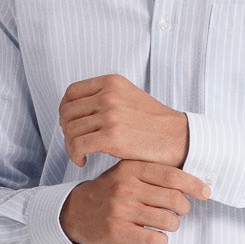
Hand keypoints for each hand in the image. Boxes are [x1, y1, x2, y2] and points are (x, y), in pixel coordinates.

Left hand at [59, 74, 189, 168]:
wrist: (178, 138)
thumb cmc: (154, 124)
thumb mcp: (129, 97)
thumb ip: (106, 98)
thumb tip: (79, 110)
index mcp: (112, 82)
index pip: (72, 92)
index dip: (65, 110)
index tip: (71, 124)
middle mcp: (109, 95)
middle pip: (67, 112)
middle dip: (67, 130)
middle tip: (76, 142)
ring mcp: (110, 115)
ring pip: (70, 130)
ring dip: (71, 145)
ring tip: (80, 154)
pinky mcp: (112, 137)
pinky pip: (78, 145)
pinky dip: (75, 155)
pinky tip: (83, 161)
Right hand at [60, 160, 210, 243]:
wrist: (75, 212)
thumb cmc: (109, 192)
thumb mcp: (126, 173)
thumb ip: (153, 173)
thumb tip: (191, 180)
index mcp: (131, 168)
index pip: (172, 175)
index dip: (194, 185)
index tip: (206, 193)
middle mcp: (126, 186)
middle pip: (174, 199)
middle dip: (184, 208)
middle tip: (180, 211)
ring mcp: (122, 209)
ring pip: (168, 220)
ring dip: (173, 225)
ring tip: (165, 224)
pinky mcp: (119, 231)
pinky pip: (155, 239)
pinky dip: (161, 240)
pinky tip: (155, 236)